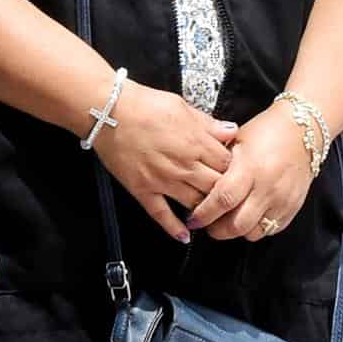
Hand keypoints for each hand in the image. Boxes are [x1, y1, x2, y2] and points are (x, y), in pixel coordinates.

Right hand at [95, 83, 237, 239]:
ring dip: (206, 209)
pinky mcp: (143, 190)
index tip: (233, 170)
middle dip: (224, 191)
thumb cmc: (144, 105)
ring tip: (211, 212)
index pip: (228, 164)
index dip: (234, 168)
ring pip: (195, 204)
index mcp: (196, 143)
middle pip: (216, 188)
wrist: (108, 111)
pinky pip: (161, 214)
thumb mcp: (183, 106)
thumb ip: (209, 124)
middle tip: (226, 193)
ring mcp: (163, 181)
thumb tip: (232, 132)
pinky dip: (174, 228)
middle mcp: (183, 166)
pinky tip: (184, 236)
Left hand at [188, 106, 319, 240]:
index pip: (222, 200)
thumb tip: (198, 186)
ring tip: (227, 221)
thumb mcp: (236, 141)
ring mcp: (282, 200)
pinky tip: (248, 216)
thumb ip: (218, 165)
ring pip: (253, 232)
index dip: (204, 214)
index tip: (194, 219)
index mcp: (250, 168)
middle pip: (237, 225)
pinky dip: (255, 228)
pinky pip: (270, 230)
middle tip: (207, 225)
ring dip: (236, 231)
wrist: (302, 130)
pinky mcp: (292, 208)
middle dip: (217, 230)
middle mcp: (267, 188)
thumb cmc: (266, 132)